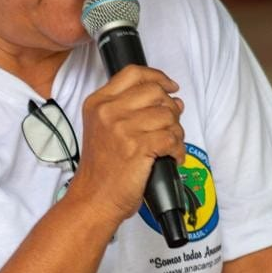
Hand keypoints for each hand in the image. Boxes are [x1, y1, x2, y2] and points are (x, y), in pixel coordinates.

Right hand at [69, 65, 184, 225]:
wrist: (93, 198)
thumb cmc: (102, 169)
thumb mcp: (104, 129)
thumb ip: (133, 110)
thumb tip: (174, 101)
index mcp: (98, 103)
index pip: (133, 74)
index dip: (157, 77)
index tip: (170, 86)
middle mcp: (108, 111)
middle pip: (154, 91)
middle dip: (170, 108)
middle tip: (169, 125)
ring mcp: (122, 128)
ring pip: (167, 115)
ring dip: (176, 132)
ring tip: (169, 146)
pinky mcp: (137, 147)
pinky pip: (171, 138)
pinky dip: (178, 149)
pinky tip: (171, 157)